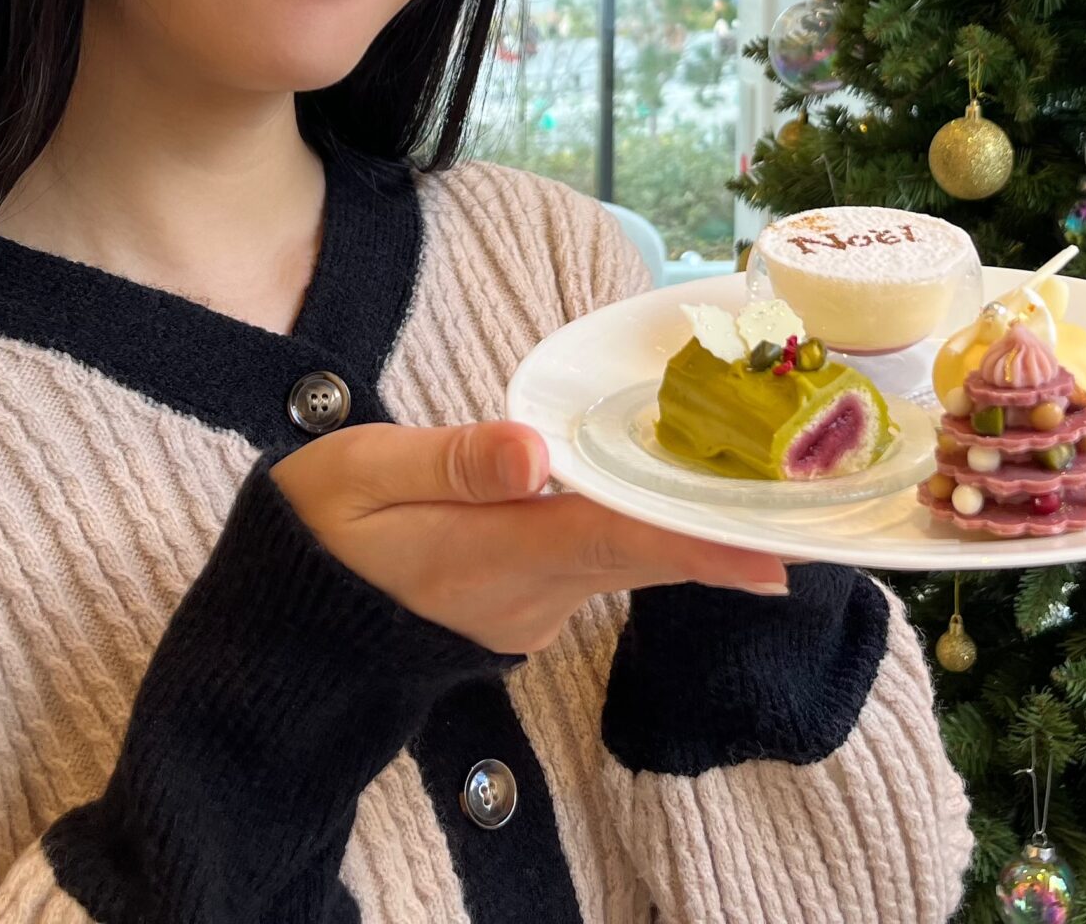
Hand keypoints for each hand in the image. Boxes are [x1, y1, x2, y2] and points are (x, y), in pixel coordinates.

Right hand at [268, 420, 790, 653]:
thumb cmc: (316, 535)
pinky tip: (665, 488)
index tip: (778, 557)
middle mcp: (532, 591)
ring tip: (756, 477)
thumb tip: (535, 450)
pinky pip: (596, 559)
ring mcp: (532, 606)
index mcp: (496, 553)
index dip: (702, 548)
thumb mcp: (362, 477)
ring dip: (685, 524)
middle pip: (644, 549)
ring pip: (624, 554)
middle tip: (806, 500)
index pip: (620, 542)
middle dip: (723, 530)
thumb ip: (450, 461)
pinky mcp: (524, 602)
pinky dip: (637, 528)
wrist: (279, 635)